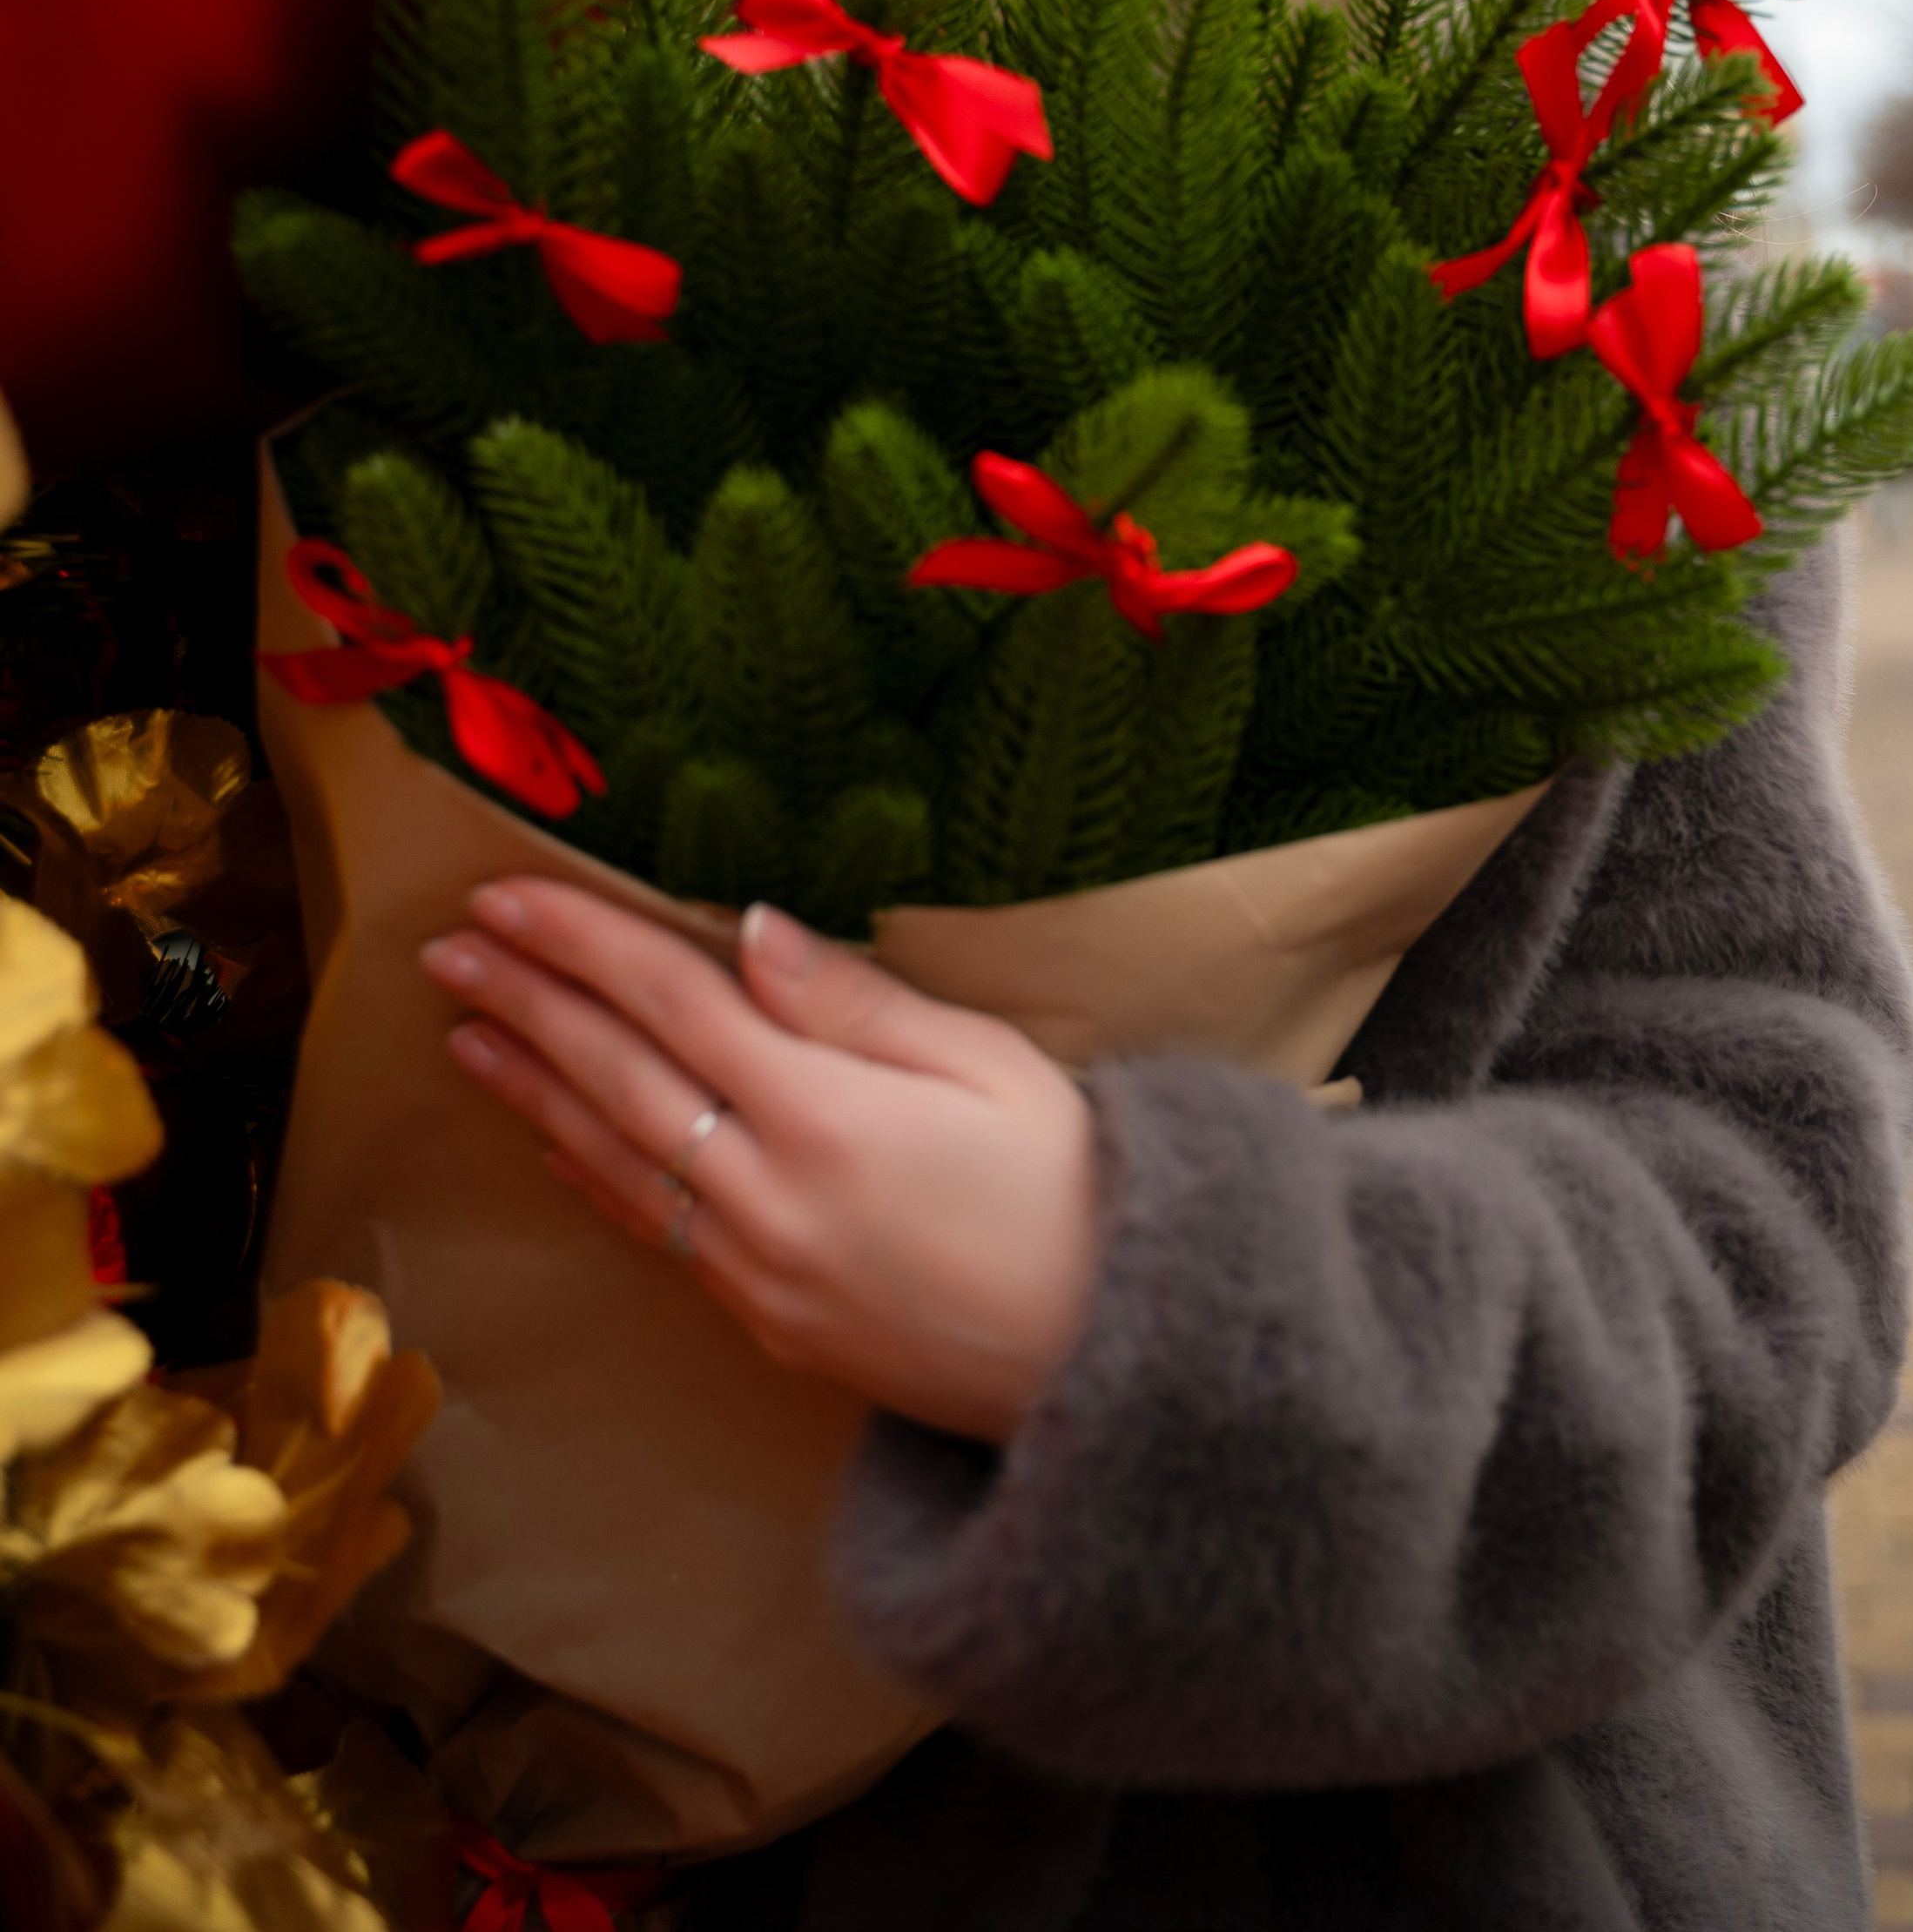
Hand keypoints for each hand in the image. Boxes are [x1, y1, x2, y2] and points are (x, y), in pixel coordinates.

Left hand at [417, 883, 1099, 1443]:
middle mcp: (768, 1195)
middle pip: (620, 1078)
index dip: (580, 944)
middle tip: (447, 953)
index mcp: (826, 1114)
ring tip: (464, 1035)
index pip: (670, 1002)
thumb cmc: (1075, 1190)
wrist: (1112, 1363)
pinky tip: (553, 1143)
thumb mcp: (991, 1065)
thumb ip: (857, 1003)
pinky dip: (596, 1177)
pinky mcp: (769, 1322)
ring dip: (534, 1091)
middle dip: (528, 1006)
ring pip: (618, 1160)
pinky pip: (658, 1233)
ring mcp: (757, 1271)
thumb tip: (745, 932)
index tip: (503, 901)